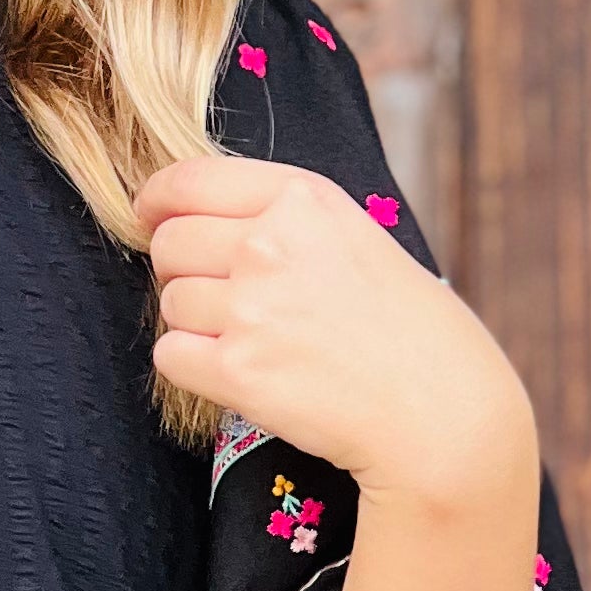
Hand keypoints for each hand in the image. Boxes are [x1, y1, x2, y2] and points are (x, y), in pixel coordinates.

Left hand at [136, 155, 534, 512]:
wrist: (439, 410)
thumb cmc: (408, 327)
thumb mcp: (355, 236)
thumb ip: (283, 217)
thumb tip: (192, 213)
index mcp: (303, 199)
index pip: (190, 179)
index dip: (158, 199)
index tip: (151, 214)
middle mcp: (270, 244)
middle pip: (169, 244)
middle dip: (183, 270)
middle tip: (229, 299)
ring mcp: (251, 308)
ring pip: (171, 303)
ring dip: (196, 323)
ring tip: (257, 341)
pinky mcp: (238, 371)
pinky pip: (170, 355)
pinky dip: (193, 367)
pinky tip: (240, 373)